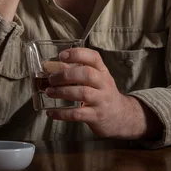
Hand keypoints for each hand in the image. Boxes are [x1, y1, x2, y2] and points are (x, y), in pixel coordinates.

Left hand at [45, 48, 162, 139]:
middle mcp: (104, 84)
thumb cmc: (102, 94)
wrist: (121, 116)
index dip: (77, 54)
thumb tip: (53, 68)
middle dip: (66, 75)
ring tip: (49, 92)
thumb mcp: (96, 80)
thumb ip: (78, 72)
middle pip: (87, 74)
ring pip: (83, 93)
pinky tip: (51, 112)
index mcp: (102, 71)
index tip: (62, 56)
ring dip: (62, 92)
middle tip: (51, 79)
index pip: (93, 57)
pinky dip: (62, 113)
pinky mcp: (96, 116)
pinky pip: (78, 114)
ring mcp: (101, 100)